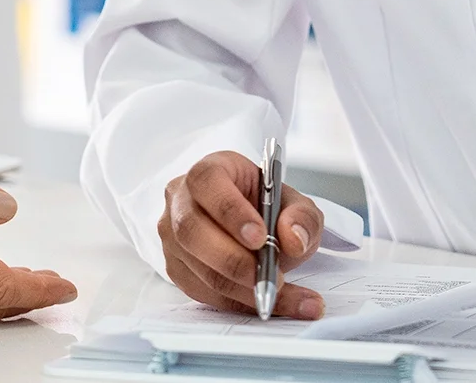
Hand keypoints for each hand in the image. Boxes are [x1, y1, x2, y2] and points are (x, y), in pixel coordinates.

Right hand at [157, 150, 326, 318]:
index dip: (230, 211)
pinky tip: (269, 304)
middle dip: (234, 260)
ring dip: (242, 289)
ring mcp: (173, 237)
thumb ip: (302, 217)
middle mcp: (181, 200)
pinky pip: (202, 292)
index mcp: (208, 171)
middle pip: (192, 230)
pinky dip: (238, 303)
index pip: (207, 182)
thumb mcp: (294, 203)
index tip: (260, 237)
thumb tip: (293, 240)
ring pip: (197, 267)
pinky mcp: (176, 268)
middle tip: (272, 277)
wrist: (253, 227)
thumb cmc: (266, 208)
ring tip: (279, 294)